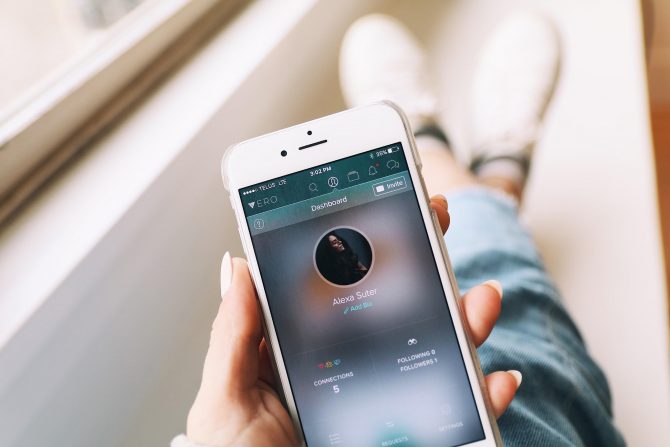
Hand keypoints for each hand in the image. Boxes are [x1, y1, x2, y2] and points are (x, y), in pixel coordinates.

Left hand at [185, 195, 519, 445]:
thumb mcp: (224, 401)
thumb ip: (234, 334)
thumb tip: (236, 262)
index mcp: (308, 353)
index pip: (341, 288)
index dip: (363, 243)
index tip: (384, 197)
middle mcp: (355, 370)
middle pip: (399, 306)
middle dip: (423, 258)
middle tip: (436, 216)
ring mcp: (391, 402)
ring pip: (440, 350)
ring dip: (469, 318)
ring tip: (480, 298)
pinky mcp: (419, 435)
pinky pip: (463, 413)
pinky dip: (488, 395)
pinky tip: (497, 381)